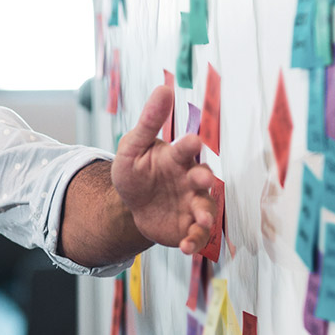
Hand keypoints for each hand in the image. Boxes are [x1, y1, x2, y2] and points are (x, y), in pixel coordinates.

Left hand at [113, 84, 218, 253]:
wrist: (128, 205)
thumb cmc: (135, 171)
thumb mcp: (132, 147)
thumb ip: (148, 122)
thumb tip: (163, 88)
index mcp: (177, 158)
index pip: (185, 149)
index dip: (189, 145)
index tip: (192, 140)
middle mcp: (190, 180)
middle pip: (202, 178)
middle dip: (204, 178)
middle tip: (203, 177)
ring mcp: (191, 203)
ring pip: (205, 208)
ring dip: (205, 213)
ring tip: (201, 218)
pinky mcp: (187, 226)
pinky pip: (196, 234)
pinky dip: (195, 241)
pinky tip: (187, 247)